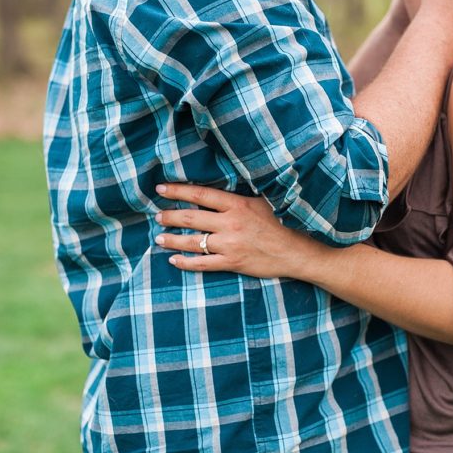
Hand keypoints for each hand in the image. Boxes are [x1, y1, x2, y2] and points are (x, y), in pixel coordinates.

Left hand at [153, 183, 320, 278]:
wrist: (295, 251)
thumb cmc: (281, 223)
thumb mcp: (261, 202)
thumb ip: (238, 197)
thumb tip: (218, 188)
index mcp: (237, 204)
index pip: (200, 194)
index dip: (178, 191)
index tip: (161, 190)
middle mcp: (230, 223)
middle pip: (191, 217)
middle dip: (170, 216)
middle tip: (157, 216)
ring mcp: (230, 244)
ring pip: (193, 241)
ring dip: (173, 239)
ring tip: (159, 238)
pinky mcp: (232, 262)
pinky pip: (203, 264)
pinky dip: (186, 263)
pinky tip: (174, 260)